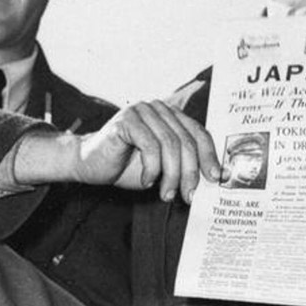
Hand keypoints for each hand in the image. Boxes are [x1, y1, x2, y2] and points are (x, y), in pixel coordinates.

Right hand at [74, 101, 220, 201]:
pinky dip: (152, 168)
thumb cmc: (127, 167)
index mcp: (170, 116)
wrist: (89, 165)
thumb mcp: (162, 168)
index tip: (216, 177)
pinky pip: (149, 145)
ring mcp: (142, 111)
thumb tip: (212, 178)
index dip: (209, 155)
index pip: (198, 132)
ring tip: (166, 195)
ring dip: (171, 175)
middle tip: (189, 196)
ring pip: (170, 144)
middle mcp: (158, 109)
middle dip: (190, 172)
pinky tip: (147, 181)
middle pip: (186, 140)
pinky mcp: (126, 120)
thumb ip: (182, 166)